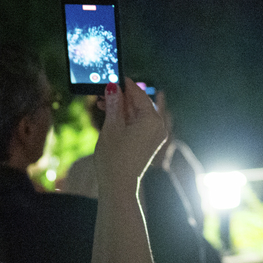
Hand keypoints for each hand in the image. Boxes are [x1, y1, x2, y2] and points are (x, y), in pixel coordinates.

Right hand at [94, 78, 167, 193]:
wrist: (119, 186)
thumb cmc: (114, 158)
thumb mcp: (111, 127)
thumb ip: (114, 105)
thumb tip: (113, 87)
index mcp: (152, 120)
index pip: (139, 95)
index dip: (125, 85)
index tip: (113, 76)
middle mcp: (159, 126)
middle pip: (140, 104)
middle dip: (121, 98)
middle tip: (104, 93)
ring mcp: (156, 135)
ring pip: (138, 114)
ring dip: (122, 109)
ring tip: (103, 105)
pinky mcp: (150, 143)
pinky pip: (140, 124)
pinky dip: (127, 120)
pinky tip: (112, 117)